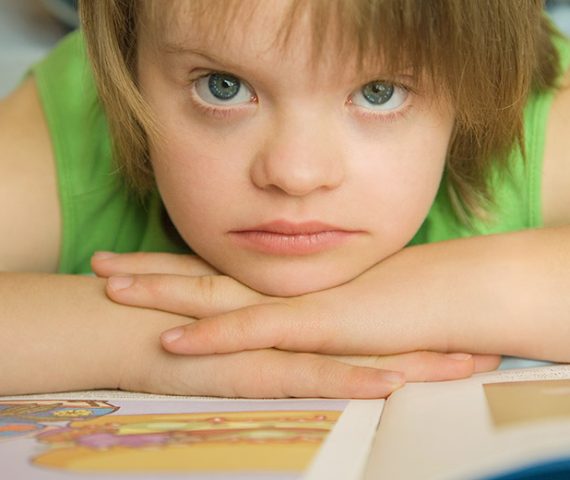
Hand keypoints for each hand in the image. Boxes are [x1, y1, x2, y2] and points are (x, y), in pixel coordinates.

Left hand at [93, 252, 500, 383]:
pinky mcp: (314, 326)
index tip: (132, 260)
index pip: (215, 271)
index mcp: (281, 282)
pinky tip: (173, 342)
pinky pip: (254, 332)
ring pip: (213, 297)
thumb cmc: (398, 300)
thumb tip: (290, 314)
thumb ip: (309, 310)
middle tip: (99, 265)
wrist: (445, 295)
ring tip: (111, 288)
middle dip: (146, 271)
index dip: (171, 265)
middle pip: (200, 276)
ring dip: (161, 292)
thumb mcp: (342, 304)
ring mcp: (291, 304)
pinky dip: (212, 336)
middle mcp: (278, 286)